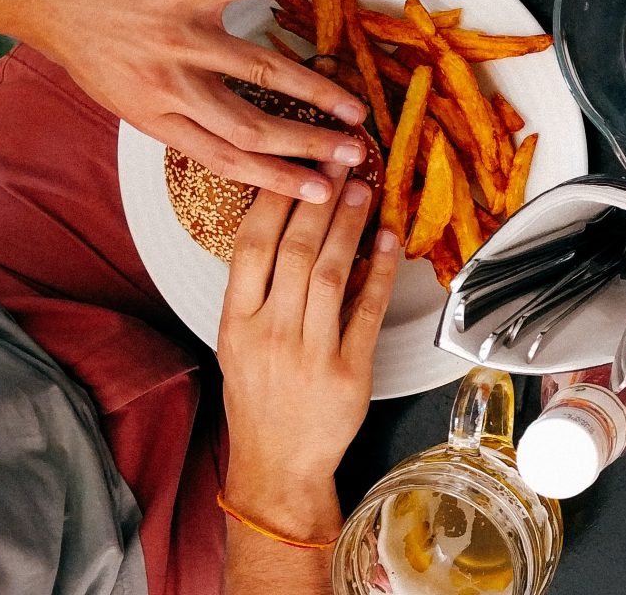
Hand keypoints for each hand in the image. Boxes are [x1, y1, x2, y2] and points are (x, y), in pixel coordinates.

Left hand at [13, 0, 366, 202]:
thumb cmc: (77, 35)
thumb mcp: (118, 92)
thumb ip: (169, 109)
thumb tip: (219, 127)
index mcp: (154, 117)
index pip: (226, 159)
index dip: (278, 180)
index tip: (320, 194)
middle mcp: (169, 84)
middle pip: (252, 127)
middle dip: (309, 145)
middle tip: (354, 155)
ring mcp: (176, 38)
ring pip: (259, 72)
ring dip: (315, 90)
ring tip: (354, 106)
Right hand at [217, 177, 397, 484]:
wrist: (278, 463)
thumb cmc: (259, 399)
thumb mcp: (238, 343)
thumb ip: (258, 292)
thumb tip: (290, 229)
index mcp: (236, 323)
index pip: (251, 246)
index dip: (276, 199)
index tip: (295, 165)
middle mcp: (270, 334)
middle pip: (295, 251)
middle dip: (319, 199)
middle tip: (339, 161)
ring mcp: (310, 353)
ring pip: (331, 274)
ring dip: (350, 226)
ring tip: (363, 190)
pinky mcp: (349, 372)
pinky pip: (367, 311)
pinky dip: (380, 273)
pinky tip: (389, 242)